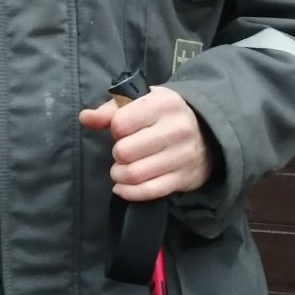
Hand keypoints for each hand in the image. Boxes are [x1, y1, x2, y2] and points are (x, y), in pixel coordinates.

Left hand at [79, 86, 213, 201]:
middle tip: (122, 152)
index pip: (120, 123)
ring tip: (121, 170)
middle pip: (125, 152)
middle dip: (117, 154)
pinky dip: (130, 192)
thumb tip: (85, 118)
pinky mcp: (184, 178)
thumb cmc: (166, 115)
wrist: (208, 133)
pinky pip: (149, 192)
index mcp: (163, 104)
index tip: (122, 130)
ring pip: (134, 174)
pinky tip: (123, 187)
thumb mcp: (143, 101)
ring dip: (119, 175)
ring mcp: (182, 156)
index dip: (115, 129)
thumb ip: (111, 109)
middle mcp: (176, 129)